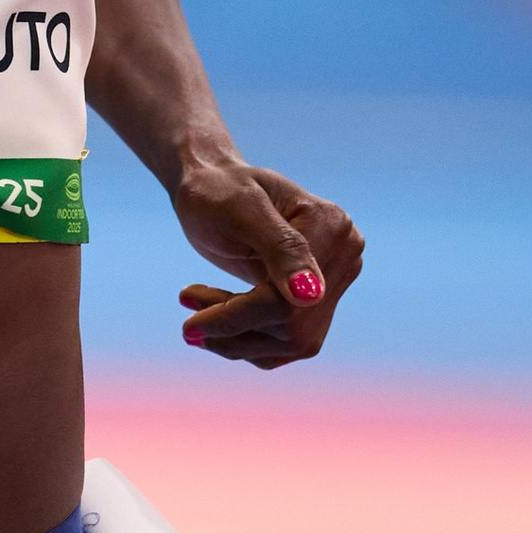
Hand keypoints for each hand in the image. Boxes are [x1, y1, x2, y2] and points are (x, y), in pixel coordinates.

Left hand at [174, 158, 361, 367]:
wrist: (212, 187)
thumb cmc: (219, 190)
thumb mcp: (242, 210)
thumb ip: (281, 248)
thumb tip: (310, 296)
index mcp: (333, 229)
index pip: (288, 299)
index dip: (238, 316)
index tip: (189, 328)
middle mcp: (343, 259)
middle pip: (291, 326)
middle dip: (232, 327)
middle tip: (188, 311)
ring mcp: (331, 285)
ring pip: (286, 343)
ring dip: (233, 338)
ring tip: (195, 306)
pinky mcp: (313, 305)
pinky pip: (282, 345)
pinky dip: (243, 341)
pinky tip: (212, 318)